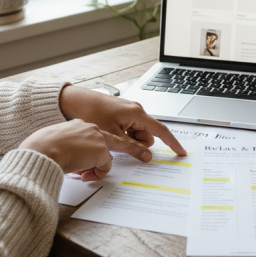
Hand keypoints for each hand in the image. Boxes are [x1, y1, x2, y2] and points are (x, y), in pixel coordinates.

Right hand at [19, 119, 133, 180]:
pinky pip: (104, 167)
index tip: (108, 146)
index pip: (95, 134)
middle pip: (113, 141)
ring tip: (84, 173)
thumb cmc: (43, 149)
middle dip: (131, 148)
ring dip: (97, 166)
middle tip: (147, 155)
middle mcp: (91, 128)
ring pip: (106, 156)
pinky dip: (96, 172)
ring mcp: (98, 137)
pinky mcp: (101, 149)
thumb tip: (79, 164)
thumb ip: (72, 151)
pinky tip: (82, 172)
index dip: (99, 144)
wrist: (42, 150)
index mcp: (79, 125)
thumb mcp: (57, 146)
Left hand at [59, 85, 186, 159]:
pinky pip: (129, 130)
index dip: (172, 143)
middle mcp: (136, 111)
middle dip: (138, 144)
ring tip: (111, 137)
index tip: (181, 152)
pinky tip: (110, 133)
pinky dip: (123, 136)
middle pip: (147, 136)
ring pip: (137, 135)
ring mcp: (129, 112)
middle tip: (120, 144)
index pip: (161, 131)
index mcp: (137, 113)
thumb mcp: (112, 134)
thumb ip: (131, 147)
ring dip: (128, 141)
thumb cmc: (91, 111)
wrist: (74, 100)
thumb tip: (147, 156)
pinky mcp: (121, 114)